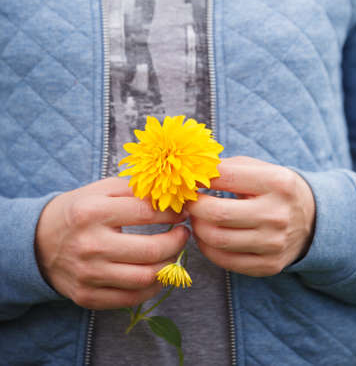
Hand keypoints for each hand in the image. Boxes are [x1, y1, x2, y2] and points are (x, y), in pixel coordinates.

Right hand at [35, 178, 188, 309]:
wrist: (38, 242)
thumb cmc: (78, 211)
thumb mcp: (101, 190)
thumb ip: (134, 190)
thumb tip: (170, 198)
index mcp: (93, 212)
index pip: (146, 213)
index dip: (172, 213)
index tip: (182, 212)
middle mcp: (90, 245)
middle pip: (151, 250)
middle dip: (177, 241)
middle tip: (183, 233)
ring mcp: (88, 275)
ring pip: (145, 277)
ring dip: (170, 265)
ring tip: (173, 252)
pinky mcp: (87, 296)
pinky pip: (131, 298)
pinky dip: (153, 286)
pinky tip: (159, 272)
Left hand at [187, 156, 315, 276]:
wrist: (311, 220)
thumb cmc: (276, 189)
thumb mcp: (261, 169)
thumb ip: (229, 167)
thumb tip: (193, 173)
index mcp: (277, 182)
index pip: (226, 177)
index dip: (201, 178)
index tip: (190, 180)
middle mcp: (278, 214)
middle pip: (218, 213)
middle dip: (194, 206)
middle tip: (189, 202)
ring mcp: (274, 243)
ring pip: (217, 240)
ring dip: (197, 228)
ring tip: (197, 218)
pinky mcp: (269, 265)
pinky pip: (225, 261)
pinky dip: (207, 248)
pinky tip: (207, 236)